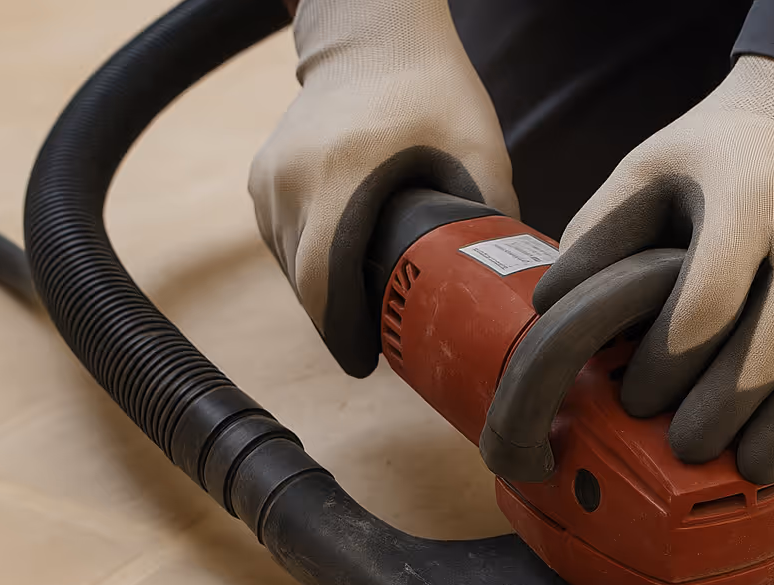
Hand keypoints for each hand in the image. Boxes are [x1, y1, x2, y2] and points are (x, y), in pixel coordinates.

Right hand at [249, 0, 517, 376]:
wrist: (373, 34)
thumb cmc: (429, 88)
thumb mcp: (478, 150)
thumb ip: (493, 216)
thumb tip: (511, 284)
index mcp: (338, 177)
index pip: (323, 282)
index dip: (342, 332)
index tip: (368, 361)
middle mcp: (289, 181)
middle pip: (305, 284)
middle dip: (340, 322)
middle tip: (381, 345)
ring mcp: (269, 180)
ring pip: (290, 267)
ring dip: (324, 296)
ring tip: (366, 310)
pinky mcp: (262, 178)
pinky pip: (282, 242)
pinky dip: (310, 264)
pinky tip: (345, 271)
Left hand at [532, 57, 773, 483]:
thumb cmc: (713, 156)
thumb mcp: (648, 168)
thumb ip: (599, 234)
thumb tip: (549, 308)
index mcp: (746, 201)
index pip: (711, 298)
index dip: (670, 360)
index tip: (636, 398)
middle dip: (727, 409)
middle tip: (684, 449)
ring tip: (745, 473)